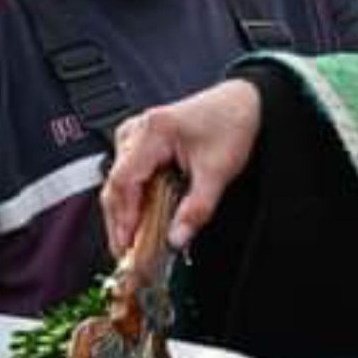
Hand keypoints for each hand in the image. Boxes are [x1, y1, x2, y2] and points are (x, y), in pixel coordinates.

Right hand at [101, 78, 263, 252]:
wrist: (242, 104)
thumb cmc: (231, 124)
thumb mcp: (218, 172)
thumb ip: (198, 209)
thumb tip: (178, 238)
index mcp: (153, 131)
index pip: (124, 181)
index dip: (123, 217)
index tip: (127, 244)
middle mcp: (136, 130)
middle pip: (115, 184)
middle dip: (120, 222)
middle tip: (127, 253)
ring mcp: (134, 135)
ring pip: (118, 182)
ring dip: (125, 213)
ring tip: (135, 243)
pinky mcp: (139, 143)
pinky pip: (128, 175)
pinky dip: (134, 200)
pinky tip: (142, 220)